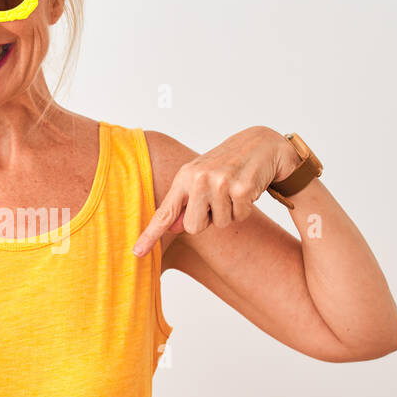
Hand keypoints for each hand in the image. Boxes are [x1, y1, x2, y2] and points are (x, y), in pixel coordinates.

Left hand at [133, 126, 300, 255]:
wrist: (260, 145)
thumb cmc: (226, 165)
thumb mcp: (200, 179)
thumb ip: (186, 203)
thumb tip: (173, 227)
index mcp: (184, 177)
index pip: (164, 212)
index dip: (150, 234)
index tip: (137, 252)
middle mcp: (198, 179)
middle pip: (194, 227)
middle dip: (207, 220)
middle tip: (217, 198)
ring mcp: (220, 182)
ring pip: (220, 224)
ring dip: (229, 212)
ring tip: (232, 190)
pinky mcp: (241, 188)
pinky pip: (239, 217)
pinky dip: (244, 209)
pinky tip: (246, 189)